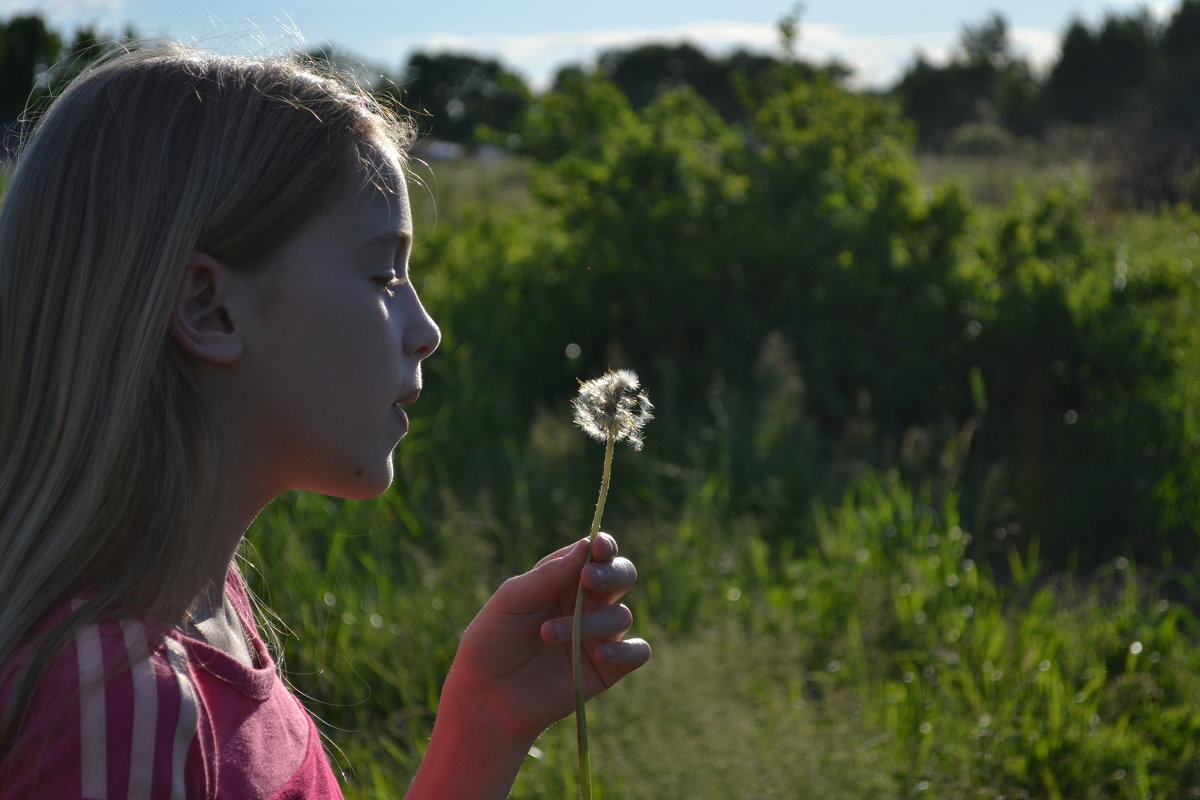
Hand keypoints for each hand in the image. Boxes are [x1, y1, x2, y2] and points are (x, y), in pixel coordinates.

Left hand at [438, 533, 650, 744]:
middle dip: (611, 574)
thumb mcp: (512, 600)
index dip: (603, 546)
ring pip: (621, 616)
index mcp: (564, 579)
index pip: (595, 553)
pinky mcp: (606, 669)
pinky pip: (637, 652)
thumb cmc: (492, 641)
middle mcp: (587, 603)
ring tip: (547, 634)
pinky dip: (627, 650)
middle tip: (587, 580)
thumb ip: (549, 575)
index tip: (598, 547)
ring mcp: (598, 636)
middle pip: (622, 576)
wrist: (485, 697)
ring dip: (590, 623)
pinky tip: (601, 654)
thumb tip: (587, 547)